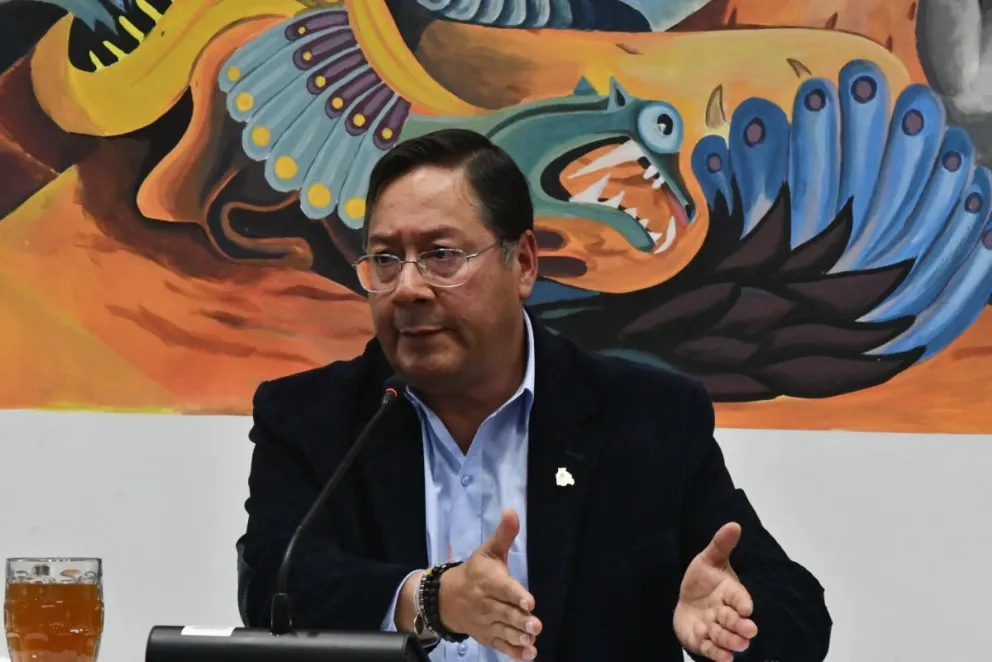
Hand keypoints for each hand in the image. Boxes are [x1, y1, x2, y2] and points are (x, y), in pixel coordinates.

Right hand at [438, 508, 541, 659]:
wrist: (446, 598)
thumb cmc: (475, 571)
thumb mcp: (488, 550)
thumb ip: (504, 534)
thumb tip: (512, 510)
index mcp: (488, 581)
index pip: (503, 588)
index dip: (516, 595)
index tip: (530, 602)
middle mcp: (486, 603)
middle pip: (505, 613)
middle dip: (520, 620)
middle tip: (536, 625)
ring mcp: (486, 622)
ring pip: (504, 630)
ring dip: (518, 637)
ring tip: (532, 641)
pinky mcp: (487, 637)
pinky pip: (500, 646)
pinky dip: (513, 652)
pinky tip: (527, 656)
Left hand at [674, 522, 758, 661]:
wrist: (689, 600)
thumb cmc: (704, 580)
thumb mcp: (709, 560)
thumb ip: (721, 545)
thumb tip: (734, 524)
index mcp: (729, 592)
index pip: (738, 596)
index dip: (742, 601)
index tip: (747, 607)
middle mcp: (724, 612)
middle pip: (733, 619)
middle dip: (740, 625)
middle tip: (749, 631)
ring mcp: (714, 628)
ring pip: (723, 635)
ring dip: (730, 640)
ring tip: (738, 645)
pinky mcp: (702, 641)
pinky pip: (710, 649)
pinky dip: (718, 654)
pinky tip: (725, 659)